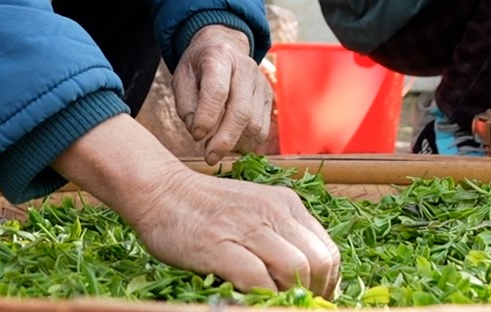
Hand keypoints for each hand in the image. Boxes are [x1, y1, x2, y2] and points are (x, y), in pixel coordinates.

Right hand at [128, 166, 340, 296]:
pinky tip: (254, 300)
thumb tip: (303, 277)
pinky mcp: (220, 246)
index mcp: (286, 204)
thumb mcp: (254, 211)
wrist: (161, 191)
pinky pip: (257, 279)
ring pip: (295, 270)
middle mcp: (273, 212)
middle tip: (299, 306)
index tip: (318, 299)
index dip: (329, 283)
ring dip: (290, 296)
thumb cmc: (206, 208)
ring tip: (277, 303)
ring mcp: (247, 227)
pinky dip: (262, 297)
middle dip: (315, 293)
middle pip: (318, 262)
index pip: (328, 250)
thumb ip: (279, 236)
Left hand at [174, 25, 271, 164]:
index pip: (217, 90)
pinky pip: (263, 129)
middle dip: (224, 140)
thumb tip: (198, 132)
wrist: (223, 47)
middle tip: (209, 157)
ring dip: (236, 144)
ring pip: (255, 124)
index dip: (207, 117)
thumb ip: (186, 105)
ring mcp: (261, 83)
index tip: (196, 136)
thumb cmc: (199, 67)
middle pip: (241, 111)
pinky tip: (231, 143)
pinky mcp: (269, 97)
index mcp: (219, 57)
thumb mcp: (182, 78)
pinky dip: (247, 143)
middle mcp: (246, 68)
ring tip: (216, 148)